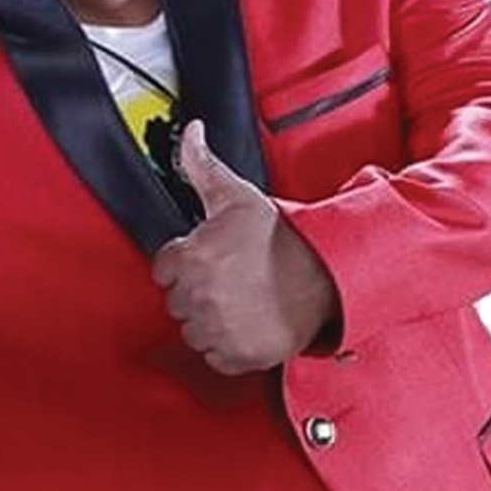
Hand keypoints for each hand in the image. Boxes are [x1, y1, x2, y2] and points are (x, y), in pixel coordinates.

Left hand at [151, 120, 338, 374]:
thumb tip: (191, 133)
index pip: (163, 268)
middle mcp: (199, 294)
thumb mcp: (237, 196)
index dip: (185, 261)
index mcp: (192, 256)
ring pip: (192, 331)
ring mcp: (217, 328)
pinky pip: (215, 358)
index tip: (209, 259)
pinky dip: (227, 347)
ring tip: (240, 300)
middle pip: (176, 300)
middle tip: (230, 278)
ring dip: (210, 320)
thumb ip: (202, 166)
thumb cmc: (282, 238)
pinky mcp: (237, 355)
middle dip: (197, 290)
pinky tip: (246, 323)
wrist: (327, 274)